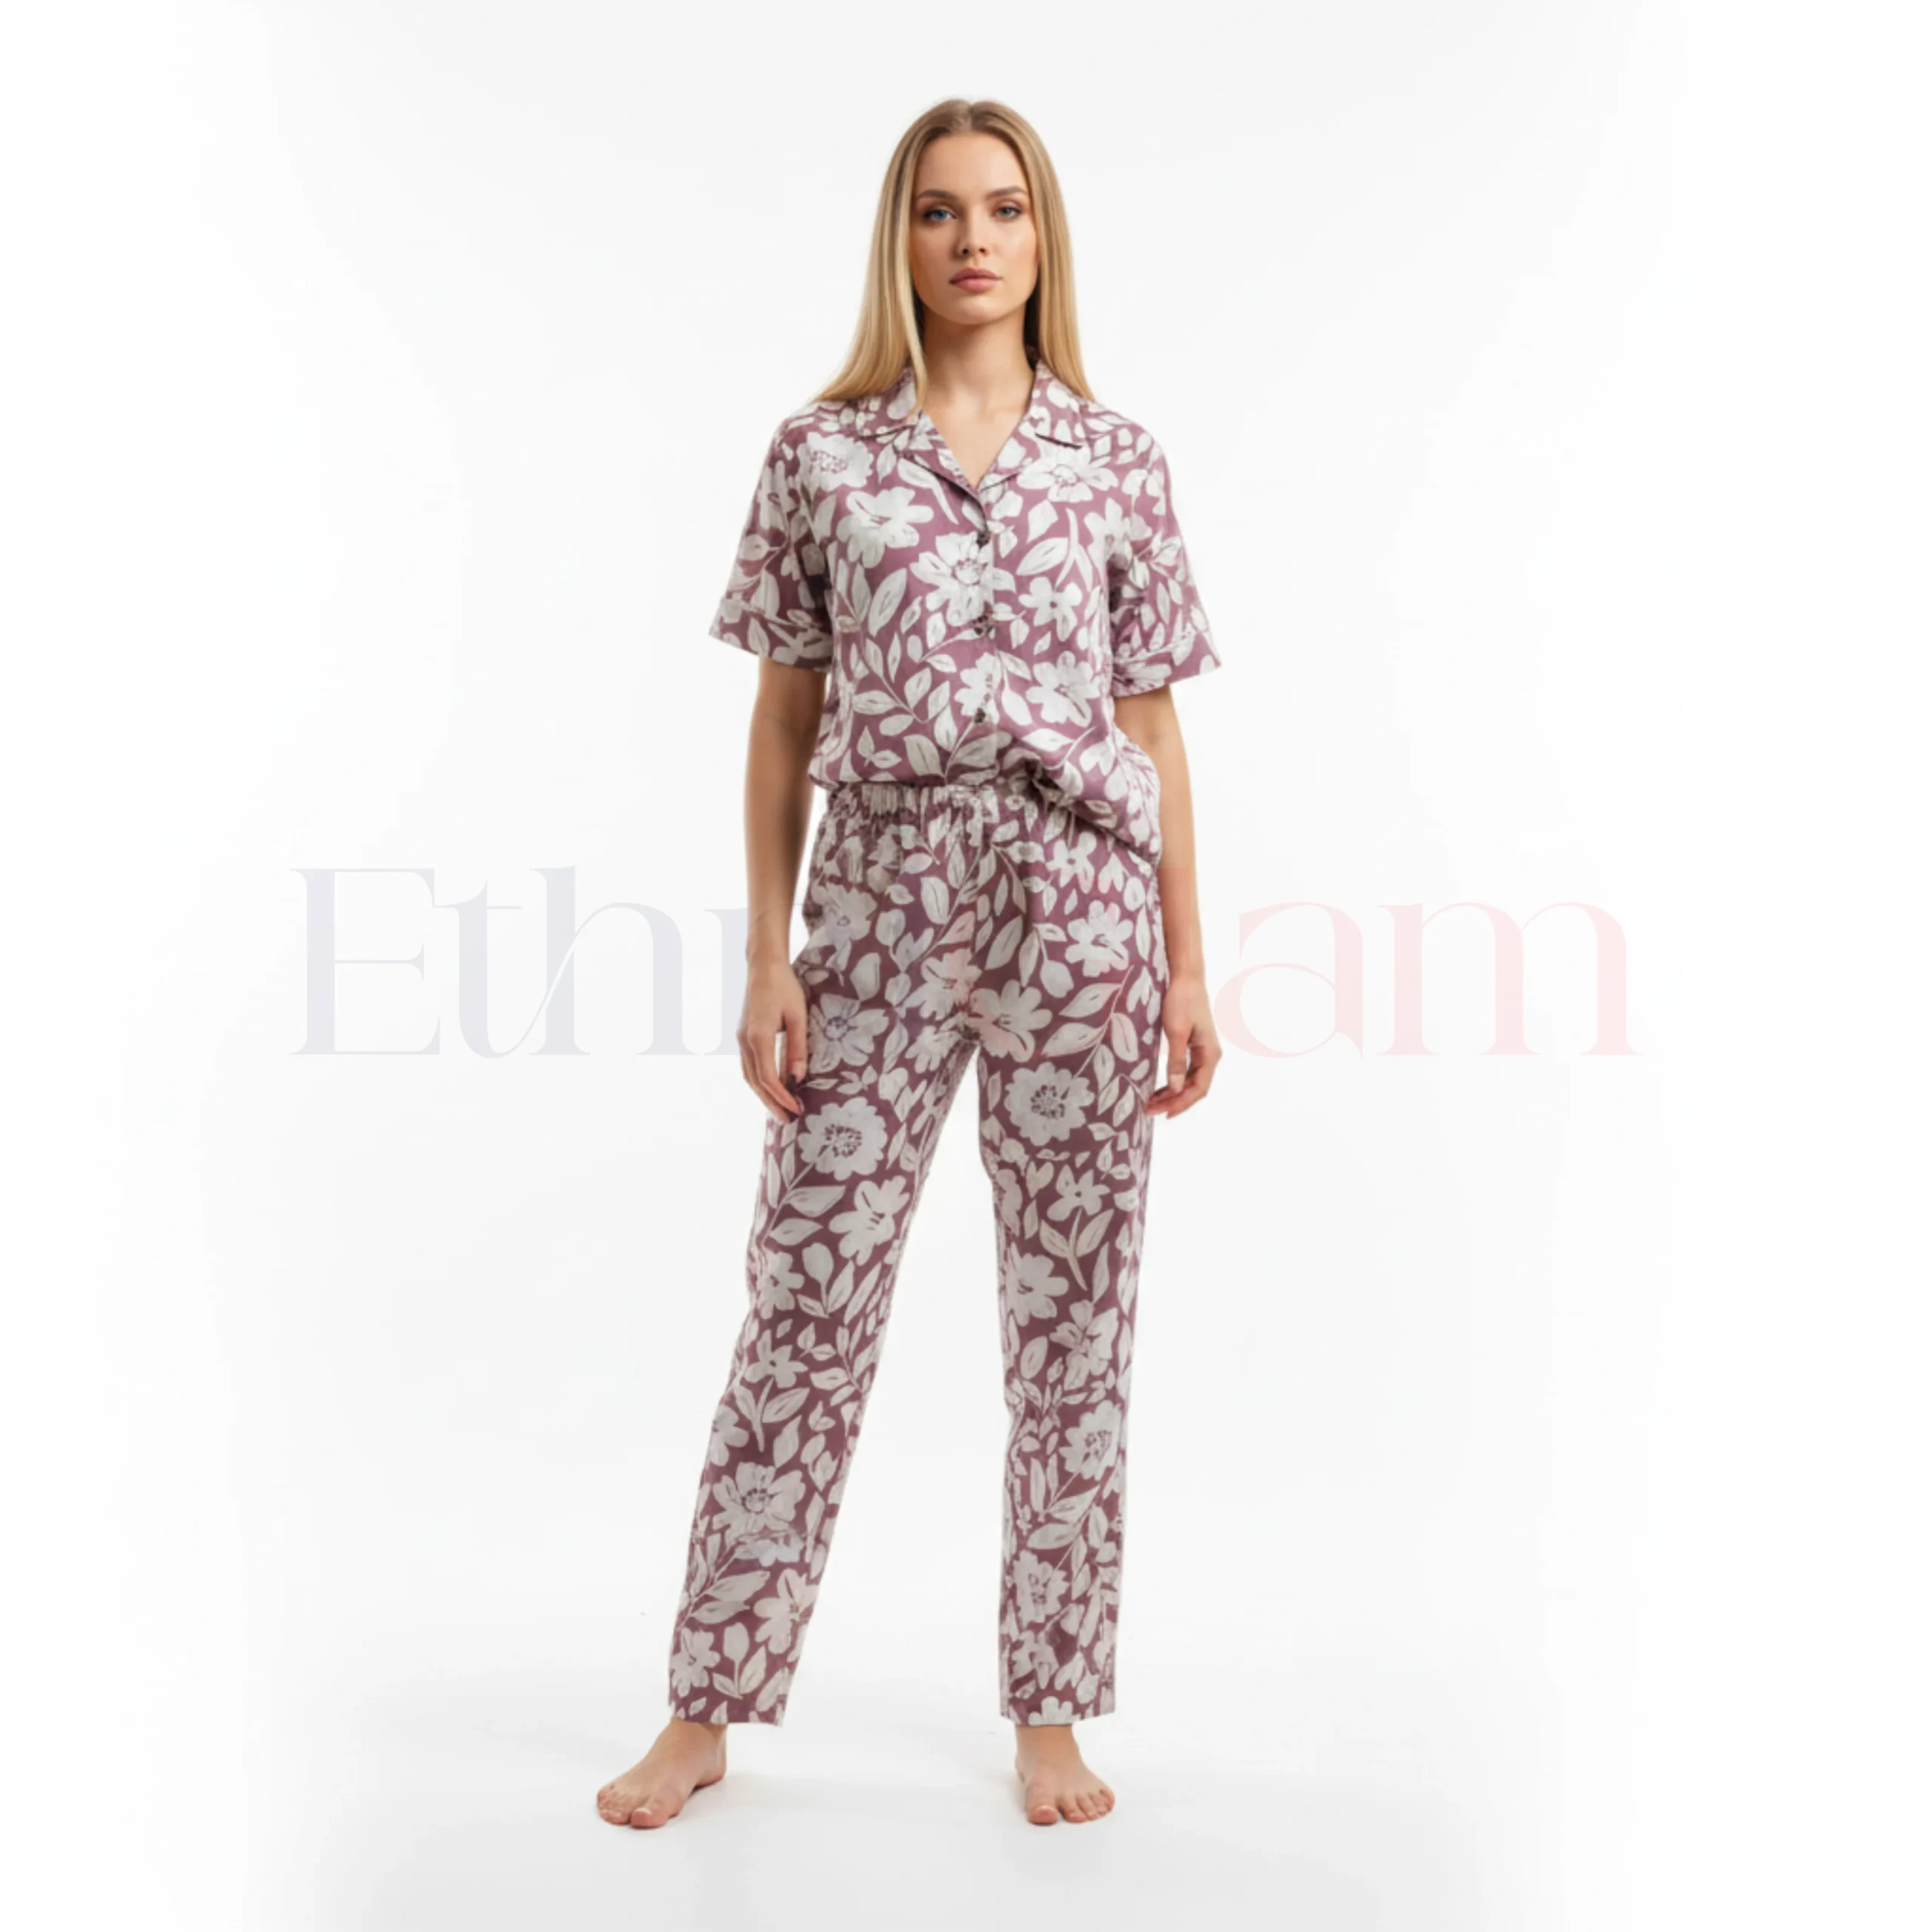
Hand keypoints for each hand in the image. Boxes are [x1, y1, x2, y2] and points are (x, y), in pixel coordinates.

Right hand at [738, 959, 808, 1122]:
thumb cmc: (784, 986)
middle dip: (772, 1103)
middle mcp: (745, 1041)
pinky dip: (759, 1082)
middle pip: (755, 1082)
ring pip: (749, 1076)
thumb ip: (797, 1049)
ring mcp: (741, 1038)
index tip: (796, 1110)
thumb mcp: (798, 1017)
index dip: (781, 1097)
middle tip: (788, 1121)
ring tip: (780, 1110)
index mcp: (758, 1037)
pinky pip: (749, 1066)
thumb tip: (798, 1079)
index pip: (768, 1078)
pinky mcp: (744, 1035)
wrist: (763, 965)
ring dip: (764, 1095)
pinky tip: (772, 1088)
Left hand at [1146, 972, 1219, 1117]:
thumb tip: (1175, 1089)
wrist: (1185, 978)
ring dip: (1173, 1093)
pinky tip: (1162, 1088)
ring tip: (1153, 1103)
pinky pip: (1186, 1071)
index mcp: (1210, 1054)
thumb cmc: (1181, 1001)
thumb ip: (1176, 1061)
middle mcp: (1210, 1055)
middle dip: (1174, 1101)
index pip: (1198, 1089)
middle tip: (1150, 1110)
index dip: (1181, 1103)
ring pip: (1190, 1081)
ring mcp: (1203, 1050)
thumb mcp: (1176, 1032)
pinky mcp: (1194, 1045)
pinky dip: (1174, 1082)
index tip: (1163, 1113)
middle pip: (1194, 1088)